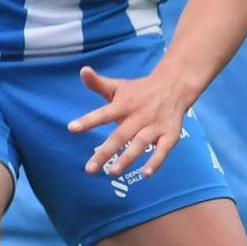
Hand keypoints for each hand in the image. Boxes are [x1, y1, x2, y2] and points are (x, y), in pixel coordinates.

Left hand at [66, 65, 192, 179]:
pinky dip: (156, 162)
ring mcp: (155, 125)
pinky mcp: (170, 134)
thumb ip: (98, 83)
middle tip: (90, 169)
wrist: (174, 85)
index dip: (88, 121)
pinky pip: (163, 150)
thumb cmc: (139, 91)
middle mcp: (139, 115)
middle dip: (105, 152)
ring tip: (112, 172)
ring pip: (140, 143)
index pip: (103, 113)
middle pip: (120, 135)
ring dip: (127, 158)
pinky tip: (146, 174)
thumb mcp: (118, 86)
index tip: (71, 128)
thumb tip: (83, 70)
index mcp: (124, 104)